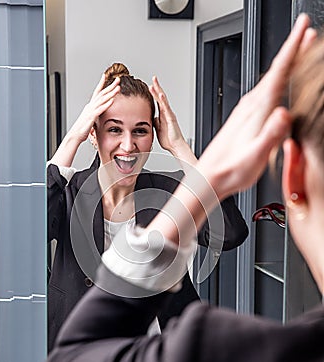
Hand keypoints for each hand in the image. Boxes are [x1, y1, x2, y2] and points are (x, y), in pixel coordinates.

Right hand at [69, 75, 120, 143]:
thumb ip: (94, 114)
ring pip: (102, 99)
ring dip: (110, 93)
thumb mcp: (89, 119)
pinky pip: (100, 109)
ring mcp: (90, 111)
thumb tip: (97, 113)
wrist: (75, 135)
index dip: (101, 83)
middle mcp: (90, 106)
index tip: (105, 76)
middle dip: (110, 86)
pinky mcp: (91, 117)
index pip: (96, 92)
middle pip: (101, 93)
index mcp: (90, 106)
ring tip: (118, 87)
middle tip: (118, 79)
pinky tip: (112, 100)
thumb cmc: (82, 129)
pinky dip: (106, 104)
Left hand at [149, 76, 185, 152]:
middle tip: (153, 78)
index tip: (150, 85)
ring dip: (158, 91)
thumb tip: (151, 117)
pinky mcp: (171, 118)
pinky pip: (166, 108)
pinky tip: (160, 95)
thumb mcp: (158, 128)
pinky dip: (163, 101)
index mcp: (163, 115)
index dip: (154, 93)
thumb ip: (155, 121)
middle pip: (161, 97)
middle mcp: (166, 113)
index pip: (157, 101)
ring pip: (163, 100)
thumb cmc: (168, 139)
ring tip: (154, 83)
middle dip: (157, 87)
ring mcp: (169, 115)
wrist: (175, 146)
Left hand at [198, 13, 315, 198]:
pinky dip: (274, 79)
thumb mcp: (254, 156)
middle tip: (306, 30)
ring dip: (284, 62)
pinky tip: (276, 83)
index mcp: (256, 111)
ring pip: (269, 79)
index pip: (279, 72)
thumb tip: (283, 113)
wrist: (210, 177)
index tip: (304, 27)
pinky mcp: (242, 118)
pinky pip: (263, 91)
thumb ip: (270, 135)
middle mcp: (249, 106)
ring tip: (296, 50)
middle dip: (292, 48)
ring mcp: (245, 111)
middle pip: (275, 70)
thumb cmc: (231, 170)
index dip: (293, 47)